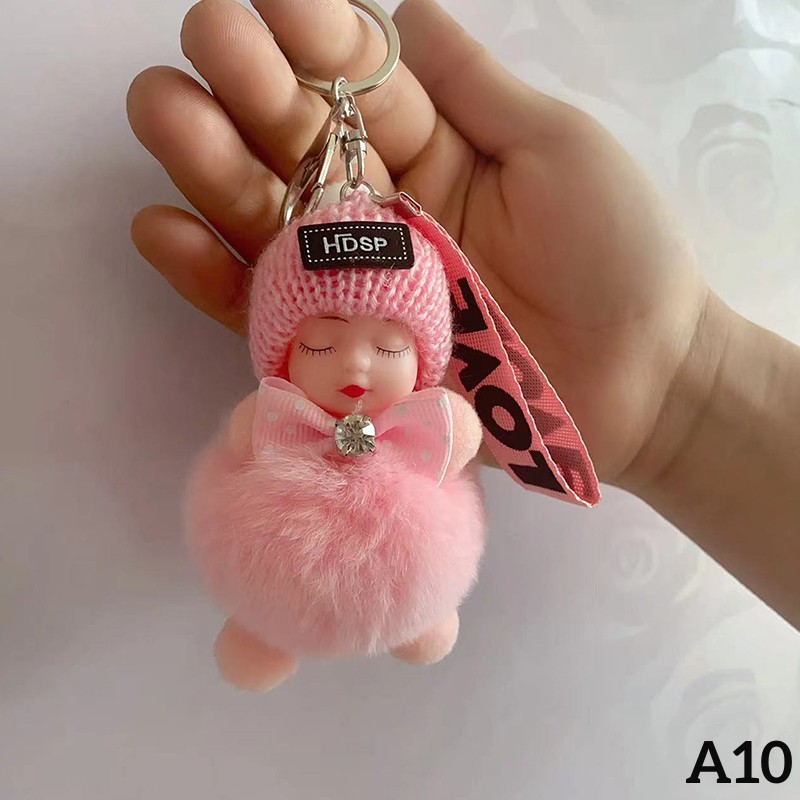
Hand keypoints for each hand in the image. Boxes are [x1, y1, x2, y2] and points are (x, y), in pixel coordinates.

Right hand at [127, 0, 708, 486]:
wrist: (642, 384)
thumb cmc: (617, 256)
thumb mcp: (556, 149)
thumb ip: (476, 88)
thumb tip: (407, 8)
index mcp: (438, 148)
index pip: (357, 83)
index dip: (315, 38)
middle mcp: (386, 209)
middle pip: (298, 145)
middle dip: (246, 89)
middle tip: (200, 40)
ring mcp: (362, 281)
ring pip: (270, 218)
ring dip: (211, 167)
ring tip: (163, 113)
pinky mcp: (348, 351)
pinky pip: (270, 311)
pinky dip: (213, 275)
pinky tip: (162, 229)